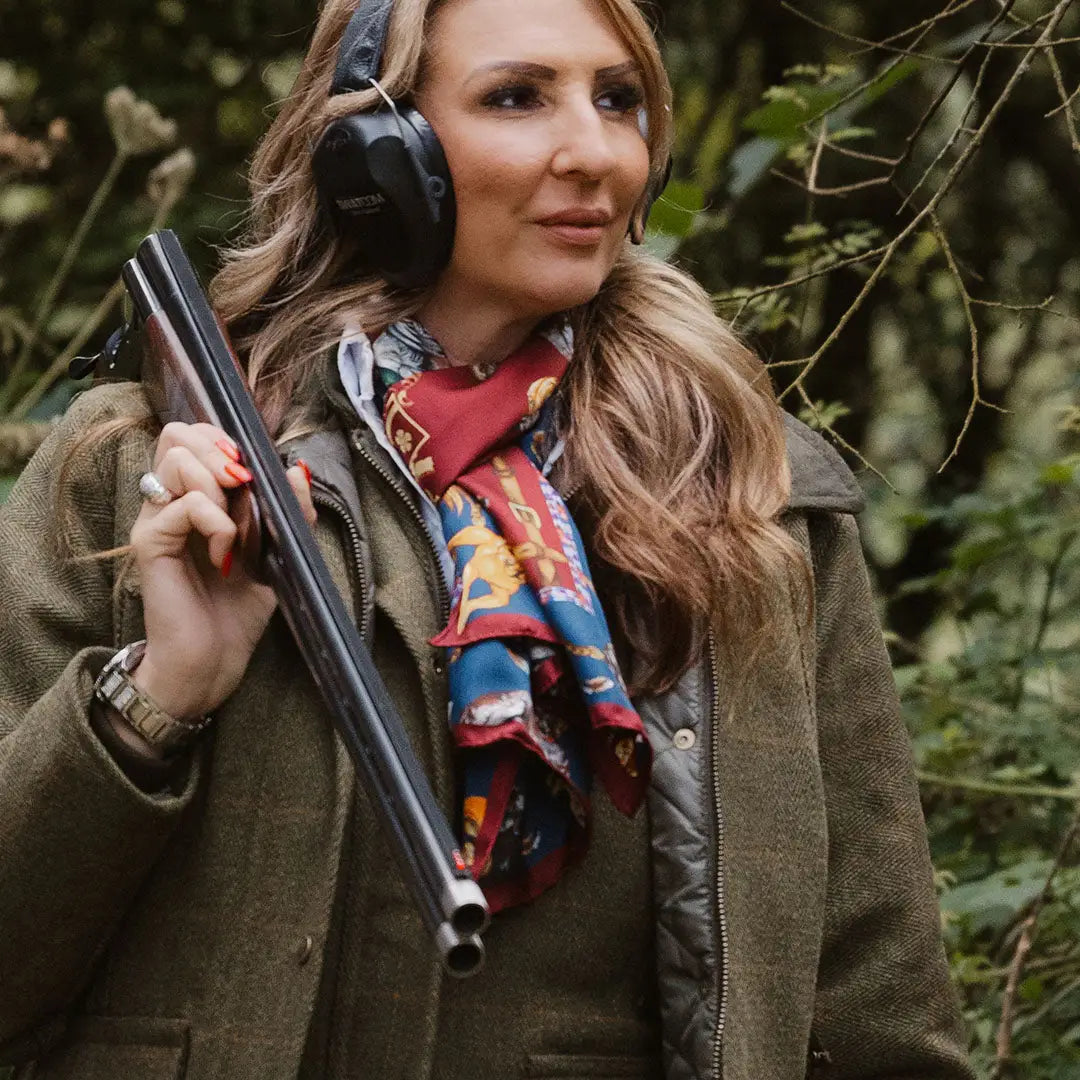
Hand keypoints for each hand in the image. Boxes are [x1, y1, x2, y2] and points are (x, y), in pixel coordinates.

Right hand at [127, 422, 315, 719]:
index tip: (251, 468)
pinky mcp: (150, 544)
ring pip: (176, 461)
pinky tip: (225, 555)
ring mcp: (156, 521)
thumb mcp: (277, 553)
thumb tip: (296, 467)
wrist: (214, 661)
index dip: (222, 438)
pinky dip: (216, 523)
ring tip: (235, 529)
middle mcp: (168, 503)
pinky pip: (183, 505)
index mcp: (193, 498)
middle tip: (244, 486)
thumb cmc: (239, 610)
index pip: (191, 435)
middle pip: (176, 436)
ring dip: (219, 487)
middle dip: (220, 451)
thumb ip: (289, 511)